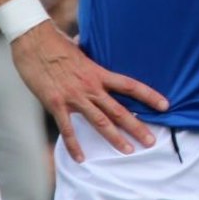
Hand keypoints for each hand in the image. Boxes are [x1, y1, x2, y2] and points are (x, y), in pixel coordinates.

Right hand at [10, 22, 168, 162]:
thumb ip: (88, 56)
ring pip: (100, 122)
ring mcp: (74, 97)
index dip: (149, 96)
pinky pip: (68, 129)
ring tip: (129, 151)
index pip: (131, 86)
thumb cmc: (55, 43)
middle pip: (119, 110)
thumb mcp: (80, 49)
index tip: (165, 106)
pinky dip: (74, 145)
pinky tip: (81, 158)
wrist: (33, 41)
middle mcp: (91, 86)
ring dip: (115, 138)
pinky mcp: (55, 104)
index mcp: (99, 72)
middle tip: (152, 141)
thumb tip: (88, 46)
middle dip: (137, 127)